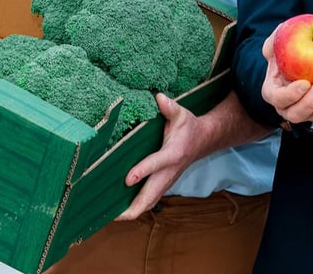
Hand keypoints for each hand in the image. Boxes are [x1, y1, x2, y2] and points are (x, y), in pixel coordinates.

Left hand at [117, 93, 209, 219]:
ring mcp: (167, 181)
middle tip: (112, 214)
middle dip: (133, 207)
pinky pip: (149, 201)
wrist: (204, 140)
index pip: (157, 164)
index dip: (143, 171)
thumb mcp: (181, 114)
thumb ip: (170, 107)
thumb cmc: (188, 127)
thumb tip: (158, 97)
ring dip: (132, 211)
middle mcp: (169, 171)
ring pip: (149, 202)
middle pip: (151, 195)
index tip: (127, 179)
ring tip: (109, 215)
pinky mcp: (163, 185)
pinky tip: (118, 210)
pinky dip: (135, 208)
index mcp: (173, 153)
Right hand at [260, 35, 312, 123]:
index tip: (305, 83)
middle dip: (311, 102)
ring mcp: (304, 112)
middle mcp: (286, 108)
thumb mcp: (276, 43)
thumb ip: (276, 39)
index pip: (279, 99)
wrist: (300, 63)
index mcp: (272, 92)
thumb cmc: (285, 53)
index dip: (292, 94)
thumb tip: (282, 33)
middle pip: (297, 115)